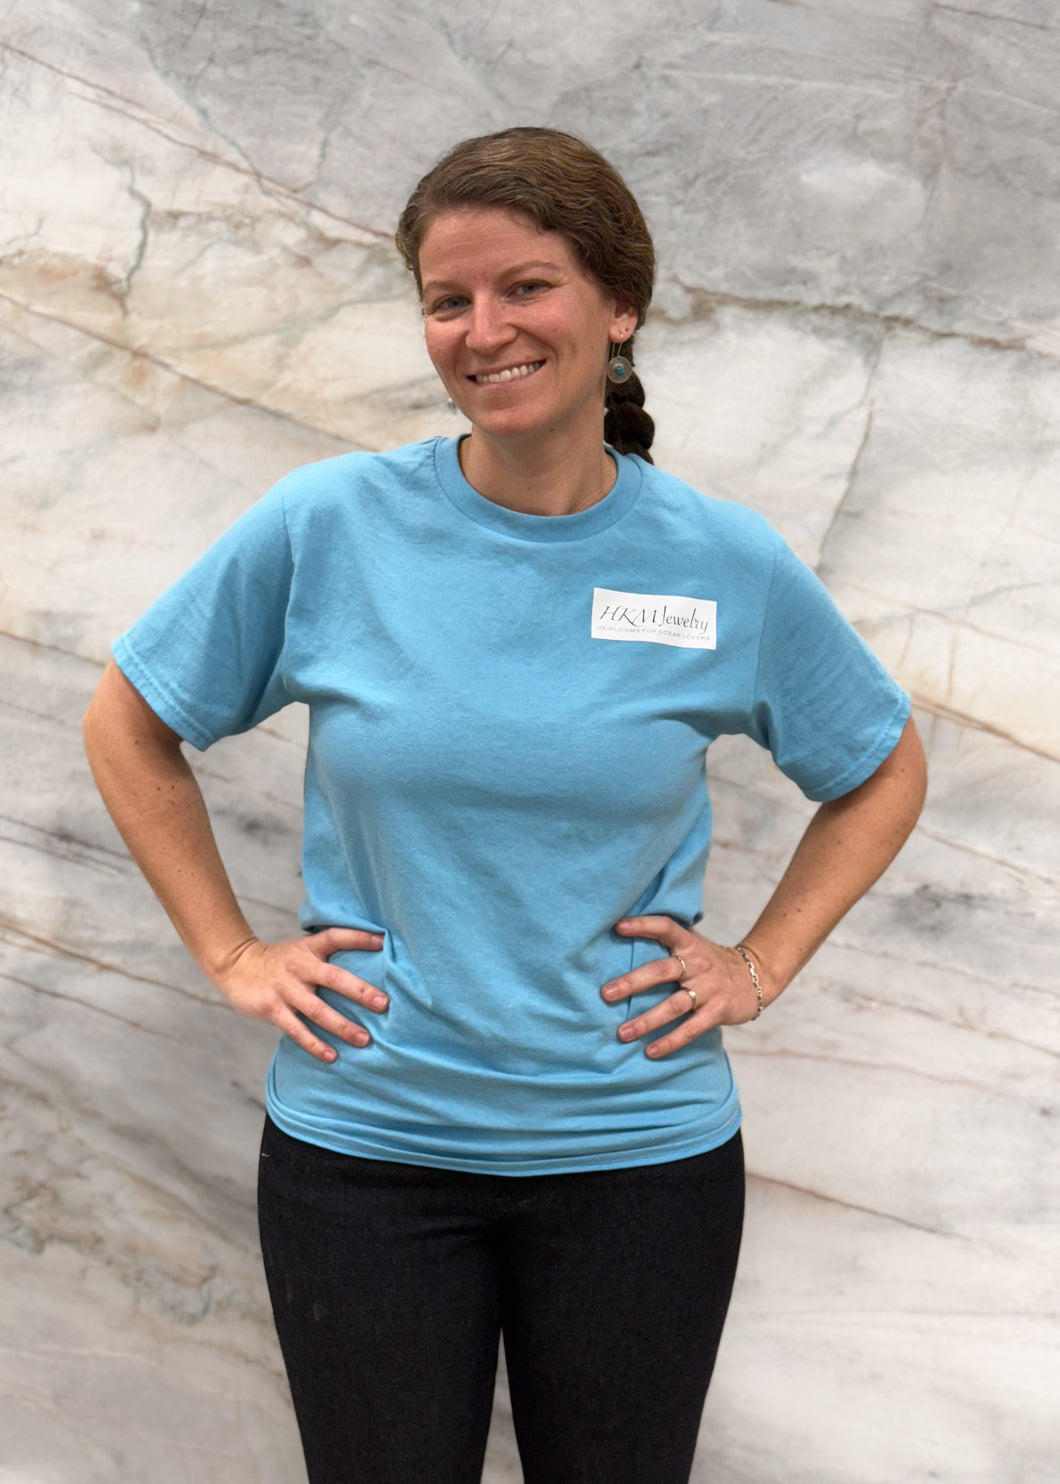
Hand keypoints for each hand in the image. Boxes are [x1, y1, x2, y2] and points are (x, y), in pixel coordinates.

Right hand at [213, 927, 387, 1062]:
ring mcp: (285, 988)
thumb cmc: (280, 961)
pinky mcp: (272, 1008)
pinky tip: (332, 1055)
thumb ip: (328, 955)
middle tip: (384, 1004)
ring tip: (365, 1039)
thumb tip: (370, 960)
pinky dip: (315, 1044)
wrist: (235, 965)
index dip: (360, 938)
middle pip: (334, 977)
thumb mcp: (302, 949)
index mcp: (310, 949)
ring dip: (342, 1026)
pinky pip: (297, 1030)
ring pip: (318, 1009)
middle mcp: (300, 966)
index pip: (337, 937)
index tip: (383, 942)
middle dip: (360, 991)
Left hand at [602, 916, 765, 1058]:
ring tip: (622, 1033)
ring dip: (646, 1020)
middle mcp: (698, 964)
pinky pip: (691, 1029)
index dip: (643, 925)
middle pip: (662, 971)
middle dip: (632, 983)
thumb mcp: (694, 944)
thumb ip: (668, 941)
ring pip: (674, 1005)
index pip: (666, 927)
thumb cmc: (712, 962)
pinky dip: (670, 1041)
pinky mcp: (718, 1011)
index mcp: (689, 944)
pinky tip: (650, 1051)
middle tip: (605, 994)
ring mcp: (709, 988)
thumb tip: (623, 931)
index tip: (618, 926)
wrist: (757, 976)